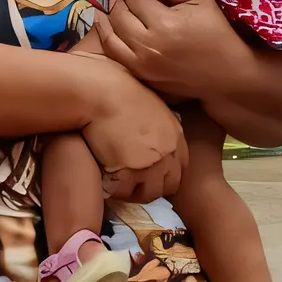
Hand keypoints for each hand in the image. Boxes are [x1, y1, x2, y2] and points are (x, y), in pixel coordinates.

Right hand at [78, 60, 186, 202]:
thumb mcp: (150, 101)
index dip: (165, 172)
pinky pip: (122, 192)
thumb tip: (149, 124)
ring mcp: (151, 165)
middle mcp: (168, 153)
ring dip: (133, 192)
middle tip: (132, 183)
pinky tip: (103, 179)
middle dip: (152, 187)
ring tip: (117, 184)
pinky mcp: (129, 173)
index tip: (149, 171)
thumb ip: (156, 119)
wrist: (101, 92)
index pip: (181, 166)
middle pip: (169, 185)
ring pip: (148, 194)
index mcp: (175, 135)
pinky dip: (113, 189)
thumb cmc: (118, 87)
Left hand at [91, 0, 251, 106]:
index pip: (134, 0)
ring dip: (107, 21)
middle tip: (123, 1)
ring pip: (110, 36)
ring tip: (108, 12)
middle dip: (118, 4)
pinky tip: (108, 31)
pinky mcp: (140, 75)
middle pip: (118, 16)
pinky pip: (114, 55)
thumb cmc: (215, 32)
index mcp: (164, 23)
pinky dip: (107, 40)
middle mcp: (148, 44)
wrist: (224, 72)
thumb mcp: (201, 0)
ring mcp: (141, 63)